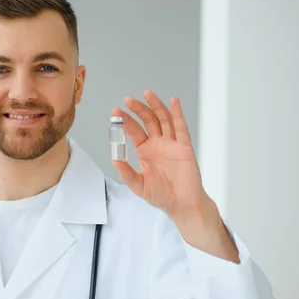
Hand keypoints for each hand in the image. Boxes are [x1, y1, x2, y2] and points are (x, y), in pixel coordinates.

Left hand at [111, 90, 207, 218]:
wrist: (182, 204)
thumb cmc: (162, 196)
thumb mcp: (138, 185)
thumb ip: (126, 173)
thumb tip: (114, 161)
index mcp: (145, 151)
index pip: (134, 131)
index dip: (126, 121)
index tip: (116, 112)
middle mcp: (158, 144)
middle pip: (147, 121)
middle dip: (138, 109)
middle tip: (127, 100)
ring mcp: (171, 144)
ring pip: (163, 119)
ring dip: (155, 106)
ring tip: (147, 94)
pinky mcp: (184, 147)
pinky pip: (181, 127)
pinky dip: (177, 113)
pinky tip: (173, 101)